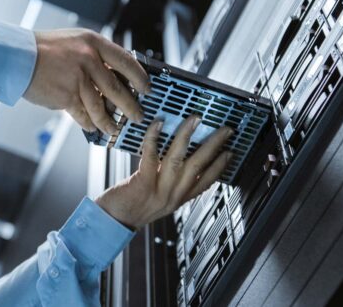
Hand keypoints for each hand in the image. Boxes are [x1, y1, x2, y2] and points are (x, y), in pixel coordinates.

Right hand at [24, 29, 150, 133]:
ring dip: (109, 121)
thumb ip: (94, 55)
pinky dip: (89, 123)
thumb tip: (113, 76)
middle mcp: (89, 59)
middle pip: (118, 88)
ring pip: (101, 106)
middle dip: (131, 106)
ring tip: (114, 128)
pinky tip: (92, 127)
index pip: (126, 61)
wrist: (16, 56)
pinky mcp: (66, 96)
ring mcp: (78, 78)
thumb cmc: (43, 48)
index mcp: (94, 43)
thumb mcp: (75, 41)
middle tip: (137, 116)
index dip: (139, 77)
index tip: (147, 89)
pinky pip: (83, 114)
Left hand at [95, 116, 232, 229]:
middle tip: (224, 130)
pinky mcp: (142, 183)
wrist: (111, 222)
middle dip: (214, 145)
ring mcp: (159, 190)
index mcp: (178, 199)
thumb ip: (171, 184)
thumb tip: (180, 160)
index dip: (220, 167)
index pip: (206, 182)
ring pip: (178, 159)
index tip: (230, 152)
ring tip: (196, 120)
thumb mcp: (160, 200)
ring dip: (187, 136)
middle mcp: (172, 195)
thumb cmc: (132, 208)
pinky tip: (158, 124)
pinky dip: (154, 138)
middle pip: (198, 166)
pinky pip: (151, 156)